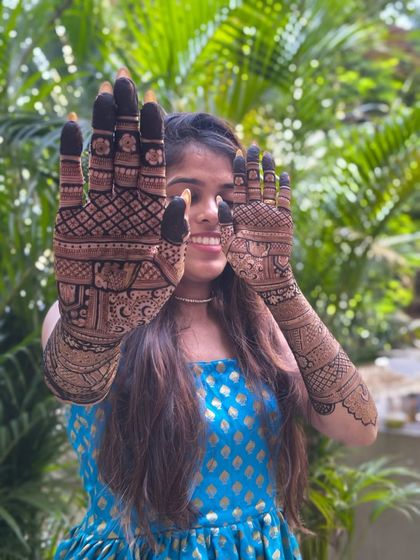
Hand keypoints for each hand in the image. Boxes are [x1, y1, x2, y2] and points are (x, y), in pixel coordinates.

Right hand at [55, 76, 188, 344]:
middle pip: (127, 154)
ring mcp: (98, 211)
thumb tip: (182, 196)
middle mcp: (126, 205)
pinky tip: (72, 128)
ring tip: (103, 95)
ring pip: (101, 161)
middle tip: (126, 82)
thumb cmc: (142, 298)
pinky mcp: (71, 221)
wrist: (105, 322)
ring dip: (101, 129)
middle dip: (127, 119)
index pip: (154, 165)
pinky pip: (71, 184)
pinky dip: (71, 157)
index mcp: (152, 213)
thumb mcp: (168, 268)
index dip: (154, 135)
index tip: (154, 102)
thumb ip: (174, 234)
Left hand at [217, 145, 294, 303]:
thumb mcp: (228, 243)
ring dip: (268, 171)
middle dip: (252, 165)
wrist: (264, 277)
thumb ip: (224, 222)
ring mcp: (270, 214)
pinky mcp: (284, 220)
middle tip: (252, 147)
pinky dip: (284, 188)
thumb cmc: (243, 263)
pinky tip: (283, 175)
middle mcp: (254, 210)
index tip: (235, 154)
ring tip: (267, 155)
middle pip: (253, 182)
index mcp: (239, 214)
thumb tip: (220, 199)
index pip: (237, 187)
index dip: (237, 172)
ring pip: (269, 187)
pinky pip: (284, 200)